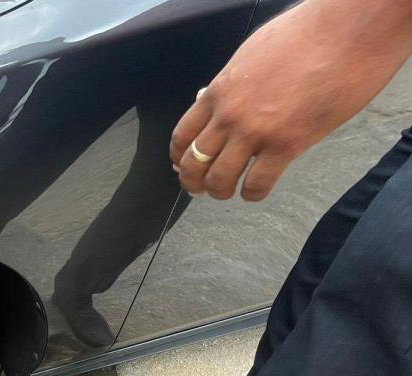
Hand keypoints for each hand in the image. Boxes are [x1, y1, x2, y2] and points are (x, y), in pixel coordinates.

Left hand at [171, 0, 411, 200]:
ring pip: (219, 179)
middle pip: (194, 162)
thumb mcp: (253, 53)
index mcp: (219, 91)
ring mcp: (254, 132)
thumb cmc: (307, 34)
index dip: (179, 156)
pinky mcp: (286, 145)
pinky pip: (257, 183)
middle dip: (193, 181)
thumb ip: (235, 83)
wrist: (347, 31)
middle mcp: (228, 115)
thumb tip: (224, 97)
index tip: (183, 165)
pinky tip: (256, 191)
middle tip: (200, 189)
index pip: (183, 134)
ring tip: (229, 192)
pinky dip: (253, 193)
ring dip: (220, 191)